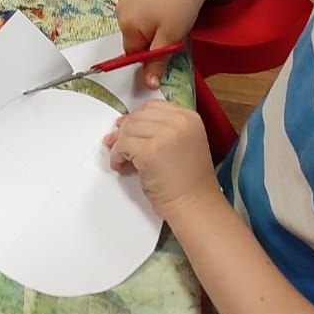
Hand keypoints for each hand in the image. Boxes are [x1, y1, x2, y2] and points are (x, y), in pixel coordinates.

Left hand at [105, 100, 222, 220]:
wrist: (196, 206)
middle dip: (125, 132)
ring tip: (124, 161)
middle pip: (138, 116)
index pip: (152, 106)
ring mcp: (165, 135)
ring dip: (120, 145)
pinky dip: (117, 156)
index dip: (137, 118)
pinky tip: (122, 167)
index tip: (128, 131)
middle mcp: (179, 122)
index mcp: (189, 118)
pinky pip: (122, 145)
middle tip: (119, 147)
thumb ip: (159, 131)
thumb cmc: (188, 183)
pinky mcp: (150, 151)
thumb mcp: (181, 144)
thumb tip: (123, 124)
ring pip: (128, 129)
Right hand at [118, 0, 208, 86]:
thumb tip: (147, 85)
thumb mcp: (171, 38)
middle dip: (150, 40)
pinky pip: (138, 10)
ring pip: (136, 25)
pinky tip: (165, 4)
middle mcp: (120, 10)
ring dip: (150, 26)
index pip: (133, 53)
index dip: (150, 55)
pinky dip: (149, 12)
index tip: (167, 48)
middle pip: (133, 38)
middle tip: (171, 30)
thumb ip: (156, 62)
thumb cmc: (181, 6)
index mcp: (126, 24)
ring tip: (169, 16)